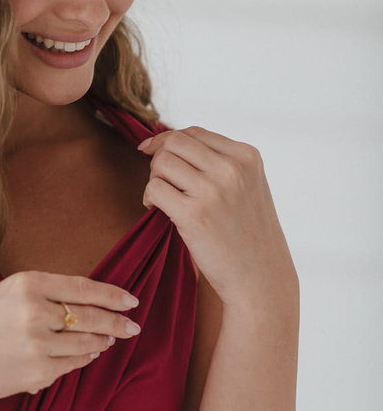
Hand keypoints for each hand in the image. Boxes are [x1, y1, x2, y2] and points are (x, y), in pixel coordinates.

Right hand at [0, 271, 140, 410]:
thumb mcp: (5, 294)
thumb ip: (44, 294)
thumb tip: (89, 301)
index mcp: (26, 283)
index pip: (83, 287)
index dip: (112, 295)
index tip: (131, 300)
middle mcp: (34, 311)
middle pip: (91, 316)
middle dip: (117, 322)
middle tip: (133, 325)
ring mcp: (37, 344)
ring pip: (86, 342)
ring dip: (101, 341)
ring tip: (109, 340)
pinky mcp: (38, 372)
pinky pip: (72, 365)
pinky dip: (83, 359)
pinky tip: (87, 354)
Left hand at [137, 127, 296, 305]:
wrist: (260, 278)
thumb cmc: (248, 235)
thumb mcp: (247, 187)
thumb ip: (219, 163)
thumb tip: (167, 144)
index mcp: (247, 156)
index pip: (194, 132)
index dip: (167, 140)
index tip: (151, 151)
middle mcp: (231, 168)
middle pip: (173, 142)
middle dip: (158, 159)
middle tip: (161, 183)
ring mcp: (213, 190)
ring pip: (161, 163)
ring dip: (153, 180)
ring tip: (162, 199)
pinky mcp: (193, 214)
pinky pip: (154, 189)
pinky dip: (149, 199)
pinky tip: (158, 211)